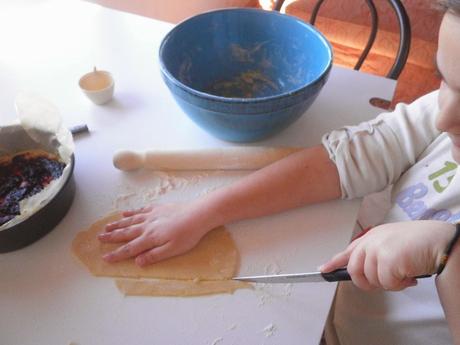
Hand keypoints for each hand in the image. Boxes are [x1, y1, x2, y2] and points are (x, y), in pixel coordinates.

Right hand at [97, 202, 216, 265]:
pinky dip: (131, 212)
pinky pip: (140, 210)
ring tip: (106, 226)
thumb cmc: (188, 234)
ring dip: (118, 224)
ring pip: (130, 220)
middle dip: (112, 237)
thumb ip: (154, 255)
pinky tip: (125, 213)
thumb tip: (137, 262)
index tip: (105, 258)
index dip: (117, 254)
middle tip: (99, 238)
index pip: (130, 249)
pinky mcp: (158, 207)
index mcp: (150, 238)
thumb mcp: (173, 250)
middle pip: (126, 232)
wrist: (199, 214)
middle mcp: (147, 226)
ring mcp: (152, 215)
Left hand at [319, 220, 455, 290]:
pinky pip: (386, 283)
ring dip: (389, 283)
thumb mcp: (392, 242)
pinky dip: (399, 285)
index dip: (334, 263)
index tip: (323, 270)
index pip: (348, 251)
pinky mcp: (387, 259)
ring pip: (371, 279)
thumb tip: (363, 271)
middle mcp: (371, 241)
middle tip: (386, 281)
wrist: (439, 240)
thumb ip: (375, 253)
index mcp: (372, 236)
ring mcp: (378, 249)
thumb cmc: (420, 242)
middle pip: (355, 271)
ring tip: (404, 273)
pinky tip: (409, 276)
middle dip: (368, 283)